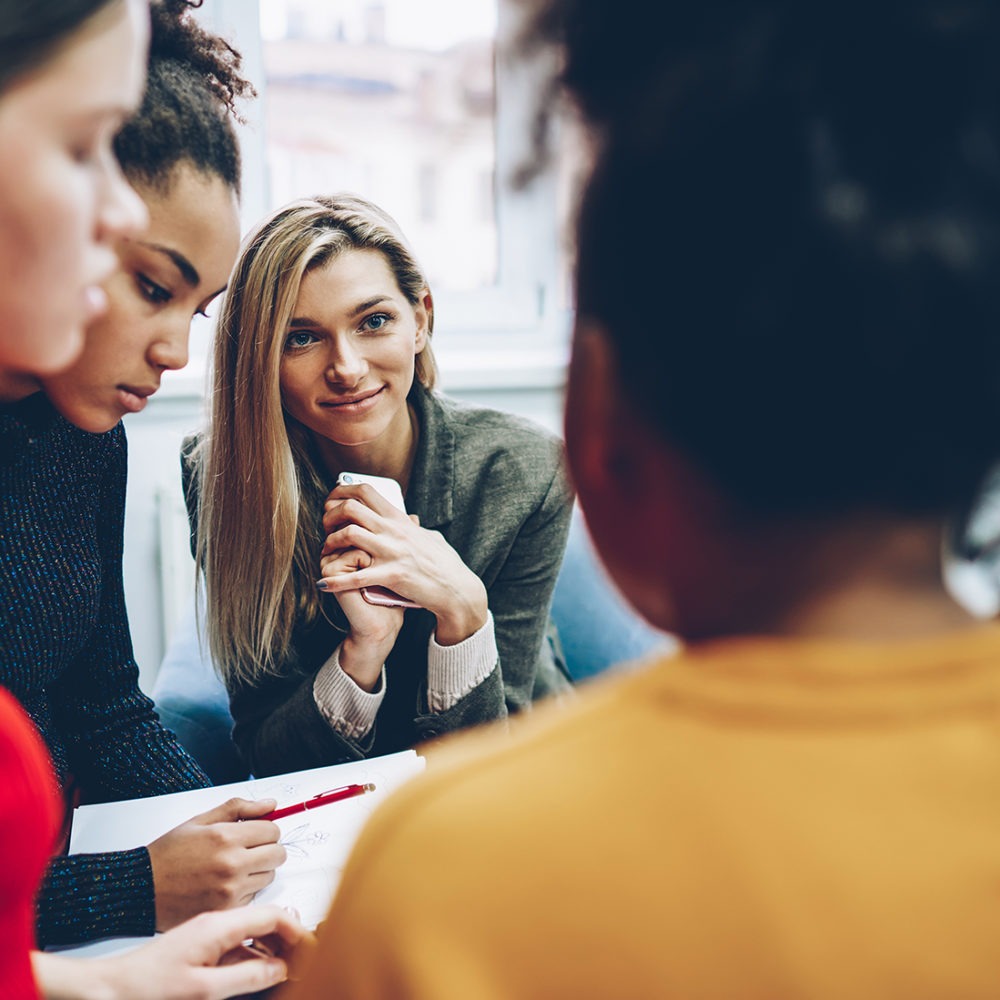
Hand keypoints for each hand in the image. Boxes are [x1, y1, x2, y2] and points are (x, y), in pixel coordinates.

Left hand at [33, 906, 315, 999]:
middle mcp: (217, 921)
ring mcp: (208, 932)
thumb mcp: (203, 989)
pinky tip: (259, 972)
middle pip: (267, 921)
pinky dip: (255, 956)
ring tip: (288, 970)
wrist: (106, 988)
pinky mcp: (201, 944)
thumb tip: (281, 970)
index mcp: (219, 924)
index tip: (314, 950)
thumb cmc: (145, 986)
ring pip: (254, 933)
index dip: (298, 933)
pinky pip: (238, 943)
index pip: (273, 917)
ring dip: (273, 950)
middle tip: (306, 962)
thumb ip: (247, 977)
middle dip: (290, 940)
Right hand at [148, 798, 286, 931]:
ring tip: (233, 868)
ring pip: (269, 876)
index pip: (273, 831)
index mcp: (226, 837)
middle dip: (268, 849)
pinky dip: (245, 890)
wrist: (141, 889)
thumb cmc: (169, 854)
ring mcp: (230, 891)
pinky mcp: (226, 911)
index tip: (256, 833)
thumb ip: (239, 808)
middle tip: (249, 850)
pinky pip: (253, 896)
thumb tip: (271, 804)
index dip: (266, 830)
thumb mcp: (200, 821)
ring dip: (258, 870)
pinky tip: (224, 885)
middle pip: (277, 854)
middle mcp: (232, 865)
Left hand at [321, 484, 487, 644]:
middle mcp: (394, 531)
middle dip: (329, 516)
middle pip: (350, 508)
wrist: (458, 590)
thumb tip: (410, 519)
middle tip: (325, 528)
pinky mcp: (392, 576)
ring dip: (330, 544)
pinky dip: (335, 581)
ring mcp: (393, 552)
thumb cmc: (446, 565)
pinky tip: (323, 584)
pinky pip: (356, 576)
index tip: (331, 502)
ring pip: (348, 535)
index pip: (365, 491)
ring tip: (326, 555)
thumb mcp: (429, 538)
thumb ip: (413, 527)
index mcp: (400, 519)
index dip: (340, 492)